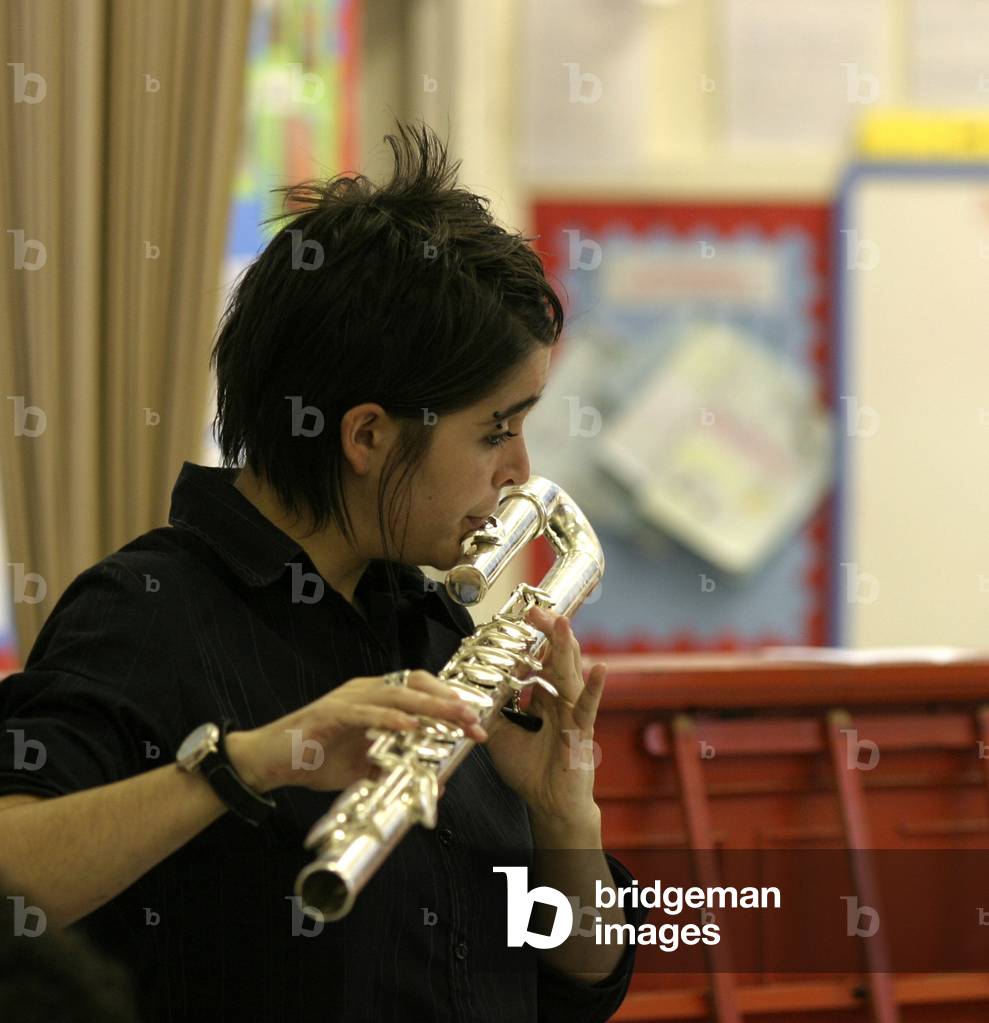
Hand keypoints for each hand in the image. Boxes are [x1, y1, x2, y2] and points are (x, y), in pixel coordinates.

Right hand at [225, 671, 486, 792]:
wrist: (267, 762)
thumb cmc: (313, 758)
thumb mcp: (362, 770)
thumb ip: (393, 770)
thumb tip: (432, 782)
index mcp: (375, 699)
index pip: (420, 690)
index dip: (448, 702)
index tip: (475, 723)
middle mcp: (365, 691)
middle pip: (415, 686)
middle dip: (448, 702)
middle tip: (474, 721)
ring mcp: (347, 699)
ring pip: (396, 694)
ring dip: (428, 705)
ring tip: (453, 716)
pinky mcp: (329, 713)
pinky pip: (365, 712)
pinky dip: (389, 718)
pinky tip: (409, 726)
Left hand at [484, 605, 606, 827]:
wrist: (549, 804)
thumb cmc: (529, 770)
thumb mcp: (500, 734)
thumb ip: (490, 710)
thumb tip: (468, 691)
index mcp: (544, 698)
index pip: (538, 661)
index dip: (531, 640)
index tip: (520, 616)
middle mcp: (561, 699)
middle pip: (555, 658)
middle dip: (546, 632)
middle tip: (535, 610)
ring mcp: (574, 712)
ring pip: (570, 674)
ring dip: (566, 648)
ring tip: (563, 622)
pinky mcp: (582, 730)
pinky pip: (588, 706)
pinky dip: (596, 688)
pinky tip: (601, 668)